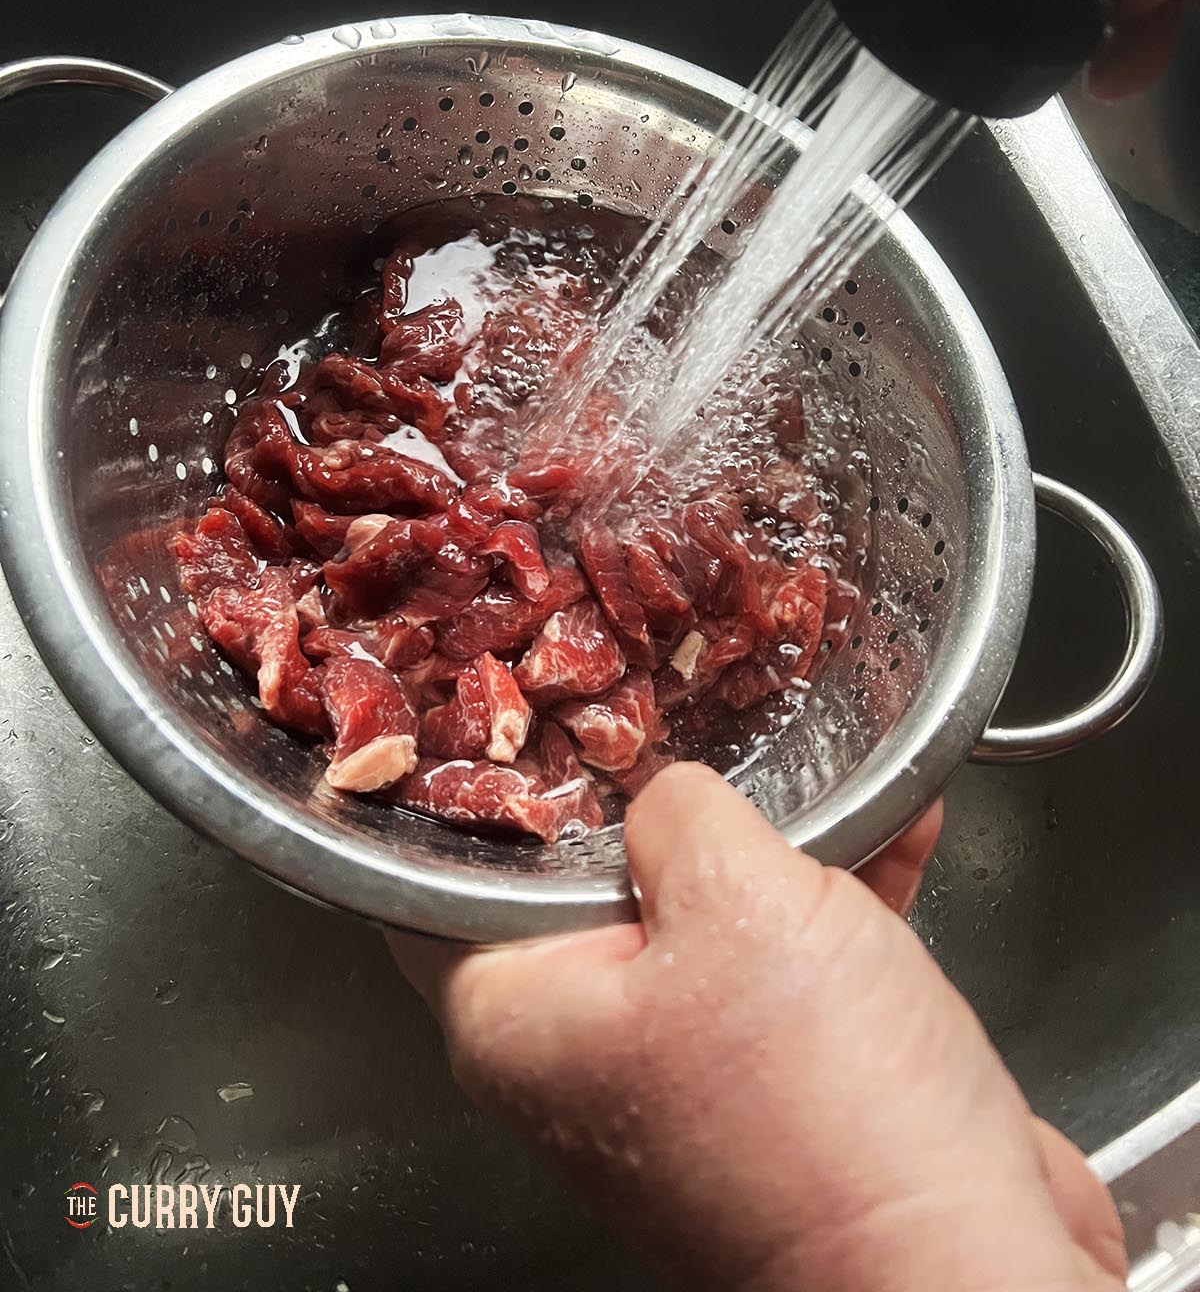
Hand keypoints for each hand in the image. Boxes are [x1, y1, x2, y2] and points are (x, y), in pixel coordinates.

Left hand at [389, 764, 1124, 1291]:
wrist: (966, 1272)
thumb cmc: (827, 1117)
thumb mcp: (735, 898)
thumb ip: (677, 811)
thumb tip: (669, 795)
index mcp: (519, 1014)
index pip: (451, 868)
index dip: (493, 770)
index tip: (538, 687)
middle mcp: (585, 1050)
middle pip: (594, 875)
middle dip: (660, 789)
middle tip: (691, 697)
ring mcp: (687, 1068)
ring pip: (708, 909)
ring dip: (776, 835)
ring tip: (816, 747)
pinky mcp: (784, 1081)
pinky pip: (795, 957)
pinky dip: (844, 891)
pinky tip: (898, 814)